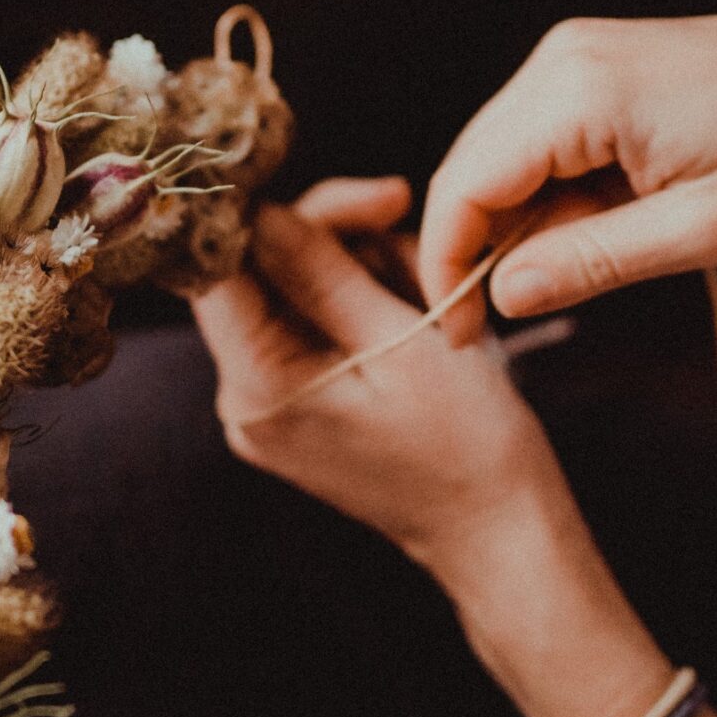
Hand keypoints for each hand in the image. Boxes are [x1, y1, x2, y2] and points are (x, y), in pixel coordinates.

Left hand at [190, 176, 558, 581]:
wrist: (497, 529)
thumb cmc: (466, 444)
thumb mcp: (400, 339)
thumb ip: (320, 268)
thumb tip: (259, 208)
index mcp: (259, 387)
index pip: (220, 270)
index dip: (267, 212)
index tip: (328, 187)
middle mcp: (243, 399)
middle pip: (256, 272)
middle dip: (330, 236)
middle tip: (398, 213)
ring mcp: (267, 404)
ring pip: (289, 289)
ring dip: (355, 265)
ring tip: (422, 284)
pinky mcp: (295, 403)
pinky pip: (310, 322)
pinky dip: (358, 299)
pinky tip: (409, 306)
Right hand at [419, 0, 716, 339]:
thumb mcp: (701, 230)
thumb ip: (591, 262)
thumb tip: (500, 297)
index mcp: (583, 92)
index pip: (467, 183)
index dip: (448, 264)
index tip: (460, 334)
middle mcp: (564, 57)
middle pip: (471, 165)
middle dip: (472, 248)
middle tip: (497, 328)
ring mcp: (577, 52)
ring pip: (500, 154)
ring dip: (516, 222)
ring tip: (579, 271)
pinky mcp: (595, 61)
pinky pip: (539, 136)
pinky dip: (549, 192)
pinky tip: (597, 227)